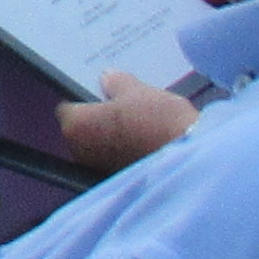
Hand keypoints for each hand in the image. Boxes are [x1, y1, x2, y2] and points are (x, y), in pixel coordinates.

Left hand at [54, 74, 196, 173]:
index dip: (84, 99)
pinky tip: (144, 139)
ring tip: (138, 122)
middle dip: (98, 119)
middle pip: (83, 129)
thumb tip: (108, 78)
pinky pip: (115, 160)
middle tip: (121, 105)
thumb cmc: (158, 122)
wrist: (190, 159)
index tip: (100, 93)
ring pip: (99, 146)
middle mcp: (80, 151)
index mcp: (77, 125)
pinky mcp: (117, 180)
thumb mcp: (138, 91)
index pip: (68, 108)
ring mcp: (98, 169)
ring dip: (112, 136)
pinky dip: (124, 151)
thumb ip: (117, 83)